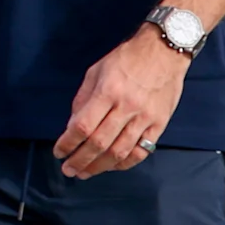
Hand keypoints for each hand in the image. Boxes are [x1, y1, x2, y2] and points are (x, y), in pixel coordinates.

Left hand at [53, 29, 186, 179]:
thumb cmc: (128, 58)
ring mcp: (145, 117)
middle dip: (80, 160)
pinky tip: (111, 166)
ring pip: (119, 152)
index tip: (59, 152)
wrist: (165, 51)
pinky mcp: (159, 124)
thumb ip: (83, 99)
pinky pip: (141, 151)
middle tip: (68, 169)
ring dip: (99, 167)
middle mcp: (126, 106)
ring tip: (86, 172)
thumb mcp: (97, 70)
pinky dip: (124, 163)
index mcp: (108, 91)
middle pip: (99, 143)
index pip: (83, 126)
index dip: (68, 143)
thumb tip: (73, 126)